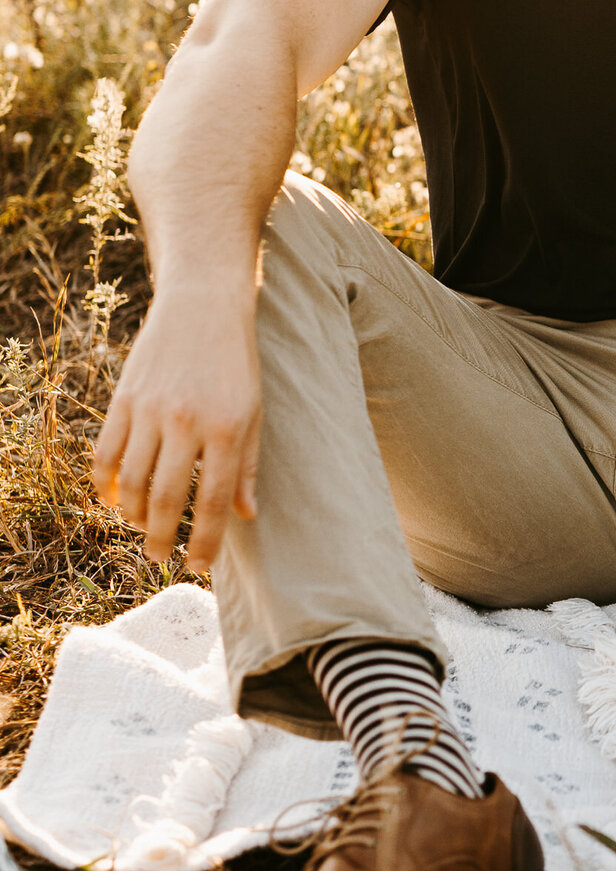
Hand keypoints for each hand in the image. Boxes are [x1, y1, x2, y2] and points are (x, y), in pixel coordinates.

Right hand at [91, 279, 260, 573]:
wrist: (203, 304)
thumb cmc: (236, 363)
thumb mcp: (254, 411)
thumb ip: (248, 466)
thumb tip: (247, 517)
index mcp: (228, 428)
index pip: (214, 500)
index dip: (205, 540)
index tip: (199, 566)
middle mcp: (187, 421)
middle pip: (167, 498)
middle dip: (162, 537)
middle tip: (160, 557)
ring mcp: (151, 409)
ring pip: (132, 481)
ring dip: (134, 515)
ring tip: (142, 528)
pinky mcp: (124, 398)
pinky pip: (107, 453)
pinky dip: (106, 483)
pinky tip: (114, 498)